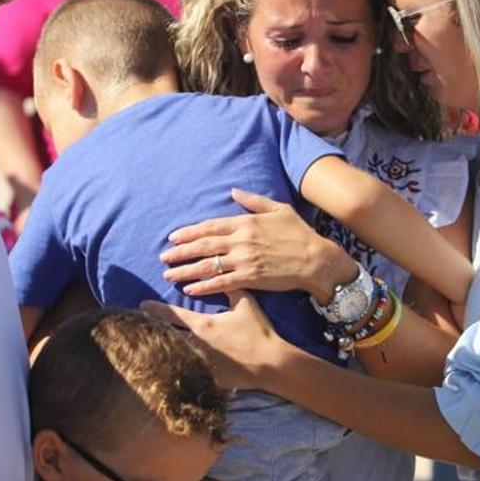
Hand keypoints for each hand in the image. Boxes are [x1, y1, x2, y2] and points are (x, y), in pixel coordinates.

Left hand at [141, 291, 289, 390]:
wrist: (271, 364)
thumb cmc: (258, 331)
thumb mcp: (245, 303)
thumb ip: (229, 286)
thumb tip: (218, 272)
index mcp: (202, 325)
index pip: (170, 314)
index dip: (154, 309)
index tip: (142, 305)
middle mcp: (194, 344)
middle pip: (164, 335)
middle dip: (150, 329)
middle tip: (137, 325)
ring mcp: (197, 363)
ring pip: (170, 354)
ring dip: (159, 348)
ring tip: (145, 345)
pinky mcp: (204, 379)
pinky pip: (184, 372)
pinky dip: (173, 367)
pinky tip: (163, 368)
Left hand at [160, 189, 357, 300]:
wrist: (316, 259)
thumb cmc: (300, 233)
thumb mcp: (279, 209)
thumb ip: (253, 201)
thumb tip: (233, 191)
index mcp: (245, 222)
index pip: (210, 227)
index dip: (189, 232)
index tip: (173, 238)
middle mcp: (241, 240)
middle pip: (203, 246)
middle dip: (180, 252)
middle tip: (163, 258)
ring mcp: (244, 260)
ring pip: (207, 265)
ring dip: (185, 270)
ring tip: (169, 274)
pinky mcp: (250, 278)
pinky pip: (221, 283)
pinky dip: (204, 286)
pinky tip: (190, 289)